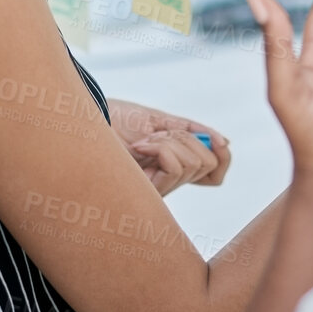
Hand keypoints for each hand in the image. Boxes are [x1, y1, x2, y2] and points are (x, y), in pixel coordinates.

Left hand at [107, 99, 230, 194]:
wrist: (88, 120)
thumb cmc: (115, 120)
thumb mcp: (160, 121)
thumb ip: (190, 131)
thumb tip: (224, 142)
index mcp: (174, 162)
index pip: (214, 173)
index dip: (223, 157)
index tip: (216, 140)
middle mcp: (169, 179)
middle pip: (208, 164)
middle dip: (188, 138)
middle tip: (158, 133)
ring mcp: (159, 187)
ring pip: (193, 164)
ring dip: (171, 141)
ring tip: (144, 140)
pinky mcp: (147, 192)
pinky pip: (175, 167)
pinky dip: (161, 148)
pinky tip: (139, 147)